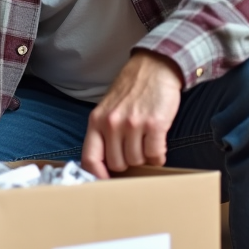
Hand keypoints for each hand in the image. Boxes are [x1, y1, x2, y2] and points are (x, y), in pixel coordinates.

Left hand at [82, 51, 183, 179]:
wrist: (155, 67)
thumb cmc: (131, 89)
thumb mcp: (107, 108)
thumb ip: (103, 132)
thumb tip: (105, 165)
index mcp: (97, 121)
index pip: (90, 159)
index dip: (98, 176)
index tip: (107, 181)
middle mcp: (112, 124)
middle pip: (118, 164)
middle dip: (128, 162)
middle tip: (135, 149)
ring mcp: (133, 124)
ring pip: (137, 160)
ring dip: (144, 157)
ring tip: (147, 142)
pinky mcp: (154, 124)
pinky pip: (155, 154)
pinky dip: (158, 156)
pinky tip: (158, 146)